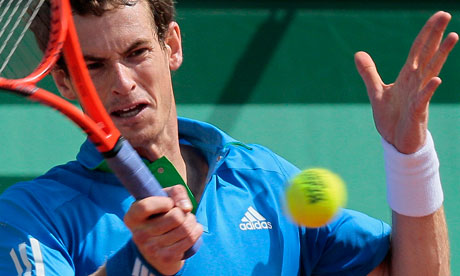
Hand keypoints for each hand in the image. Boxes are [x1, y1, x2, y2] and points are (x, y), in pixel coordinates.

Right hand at [124, 185, 202, 274]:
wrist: (158, 248)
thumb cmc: (161, 215)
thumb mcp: (164, 198)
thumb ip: (176, 192)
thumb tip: (186, 208)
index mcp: (132, 217)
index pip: (146, 207)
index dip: (164, 202)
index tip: (169, 203)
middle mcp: (139, 235)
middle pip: (175, 217)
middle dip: (184, 212)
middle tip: (181, 213)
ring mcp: (151, 249)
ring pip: (185, 228)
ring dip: (192, 221)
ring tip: (186, 221)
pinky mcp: (166, 258)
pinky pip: (190, 239)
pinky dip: (196, 230)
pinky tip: (191, 230)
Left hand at [355, 11, 457, 153]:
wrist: (395, 142)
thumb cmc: (391, 117)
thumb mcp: (375, 92)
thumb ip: (369, 72)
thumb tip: (358, 53)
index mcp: (406, 76)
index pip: (417, 50)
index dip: (426, 33)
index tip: (437, 16)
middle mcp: (416, 82)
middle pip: (426, 55)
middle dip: (435, 35)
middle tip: (445, 15)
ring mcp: (418, 96)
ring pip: (431, 72)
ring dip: (440, 55)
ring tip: (453, 37)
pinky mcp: (417, 112)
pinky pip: (423, 99)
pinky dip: (429, 90)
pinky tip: (436, 80)